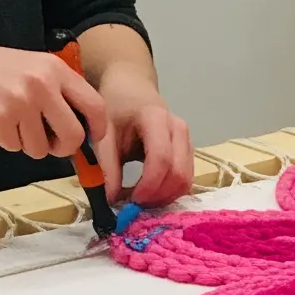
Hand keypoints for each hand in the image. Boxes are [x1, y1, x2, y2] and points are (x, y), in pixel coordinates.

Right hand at [0, 41, 118, 185]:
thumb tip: (82, 127)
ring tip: (14, 122)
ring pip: (41, 148)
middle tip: (50, 143)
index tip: (92, 137)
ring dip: (28, 143)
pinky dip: (7, 140)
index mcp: (55, 69)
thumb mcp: (33, 67)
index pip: (94, 105)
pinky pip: (15, 147)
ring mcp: (21, 102)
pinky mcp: (0, 118)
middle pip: (73, 136)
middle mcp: (42, 84)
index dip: (98, 128)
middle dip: (63, 148)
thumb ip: (59, 91)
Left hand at [93, 58, 194, 203]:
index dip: (148, 186)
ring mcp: (188, 140)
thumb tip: (111, 200)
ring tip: (142, 199)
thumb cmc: (116, 108)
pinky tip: (151, 192)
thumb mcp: (104, 133)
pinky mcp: (190, 152)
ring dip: (165, 197)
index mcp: (156, 118)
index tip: (131, 200)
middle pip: (179, 174)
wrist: (131, 89)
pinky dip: (170, 192)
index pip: (161, 159)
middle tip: (136, 205)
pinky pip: (186, 179)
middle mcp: (179, 129)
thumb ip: (106, 166)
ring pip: (186, 180)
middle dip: (158, 196)